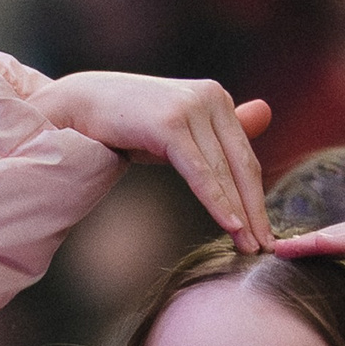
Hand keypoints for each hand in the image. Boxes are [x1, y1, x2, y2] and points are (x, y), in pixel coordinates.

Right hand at [30, 71, 275, 250]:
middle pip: (242, 165)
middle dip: (255, 211)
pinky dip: (217, 201)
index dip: (257, 197)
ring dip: (240, 213)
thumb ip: (219, 131)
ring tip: (250, 246)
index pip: (244, 157)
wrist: (78, 106)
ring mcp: (191, 108)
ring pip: (224, 171)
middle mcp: (210, 97)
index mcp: (216, 98)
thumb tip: (265, 113)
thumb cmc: (126, 122)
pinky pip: (201, 171)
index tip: (266, 233)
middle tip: (266, 248)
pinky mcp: (171, 123)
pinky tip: (231, 225)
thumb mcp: (178, 131)